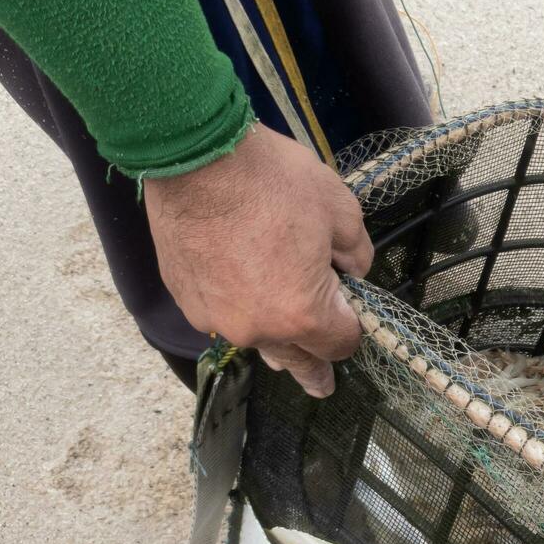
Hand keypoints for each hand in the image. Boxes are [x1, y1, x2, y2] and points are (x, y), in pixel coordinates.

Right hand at [143, 126, 371, 396]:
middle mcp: (257, 328)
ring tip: (285, 358)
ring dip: (274, 341)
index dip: (354, 325)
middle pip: (297, 360)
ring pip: (256, 340)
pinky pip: (222, 317)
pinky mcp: (185, 297)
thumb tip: (354, 271)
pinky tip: (243, 298)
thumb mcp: (341, 211)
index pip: (340, 343)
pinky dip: (238, 311)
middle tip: (321, 387)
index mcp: (303, 315)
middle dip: (314, 370)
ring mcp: (216, 317)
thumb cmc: (274, 181)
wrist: (196, 156)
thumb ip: (357, 253)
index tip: (353, 309)